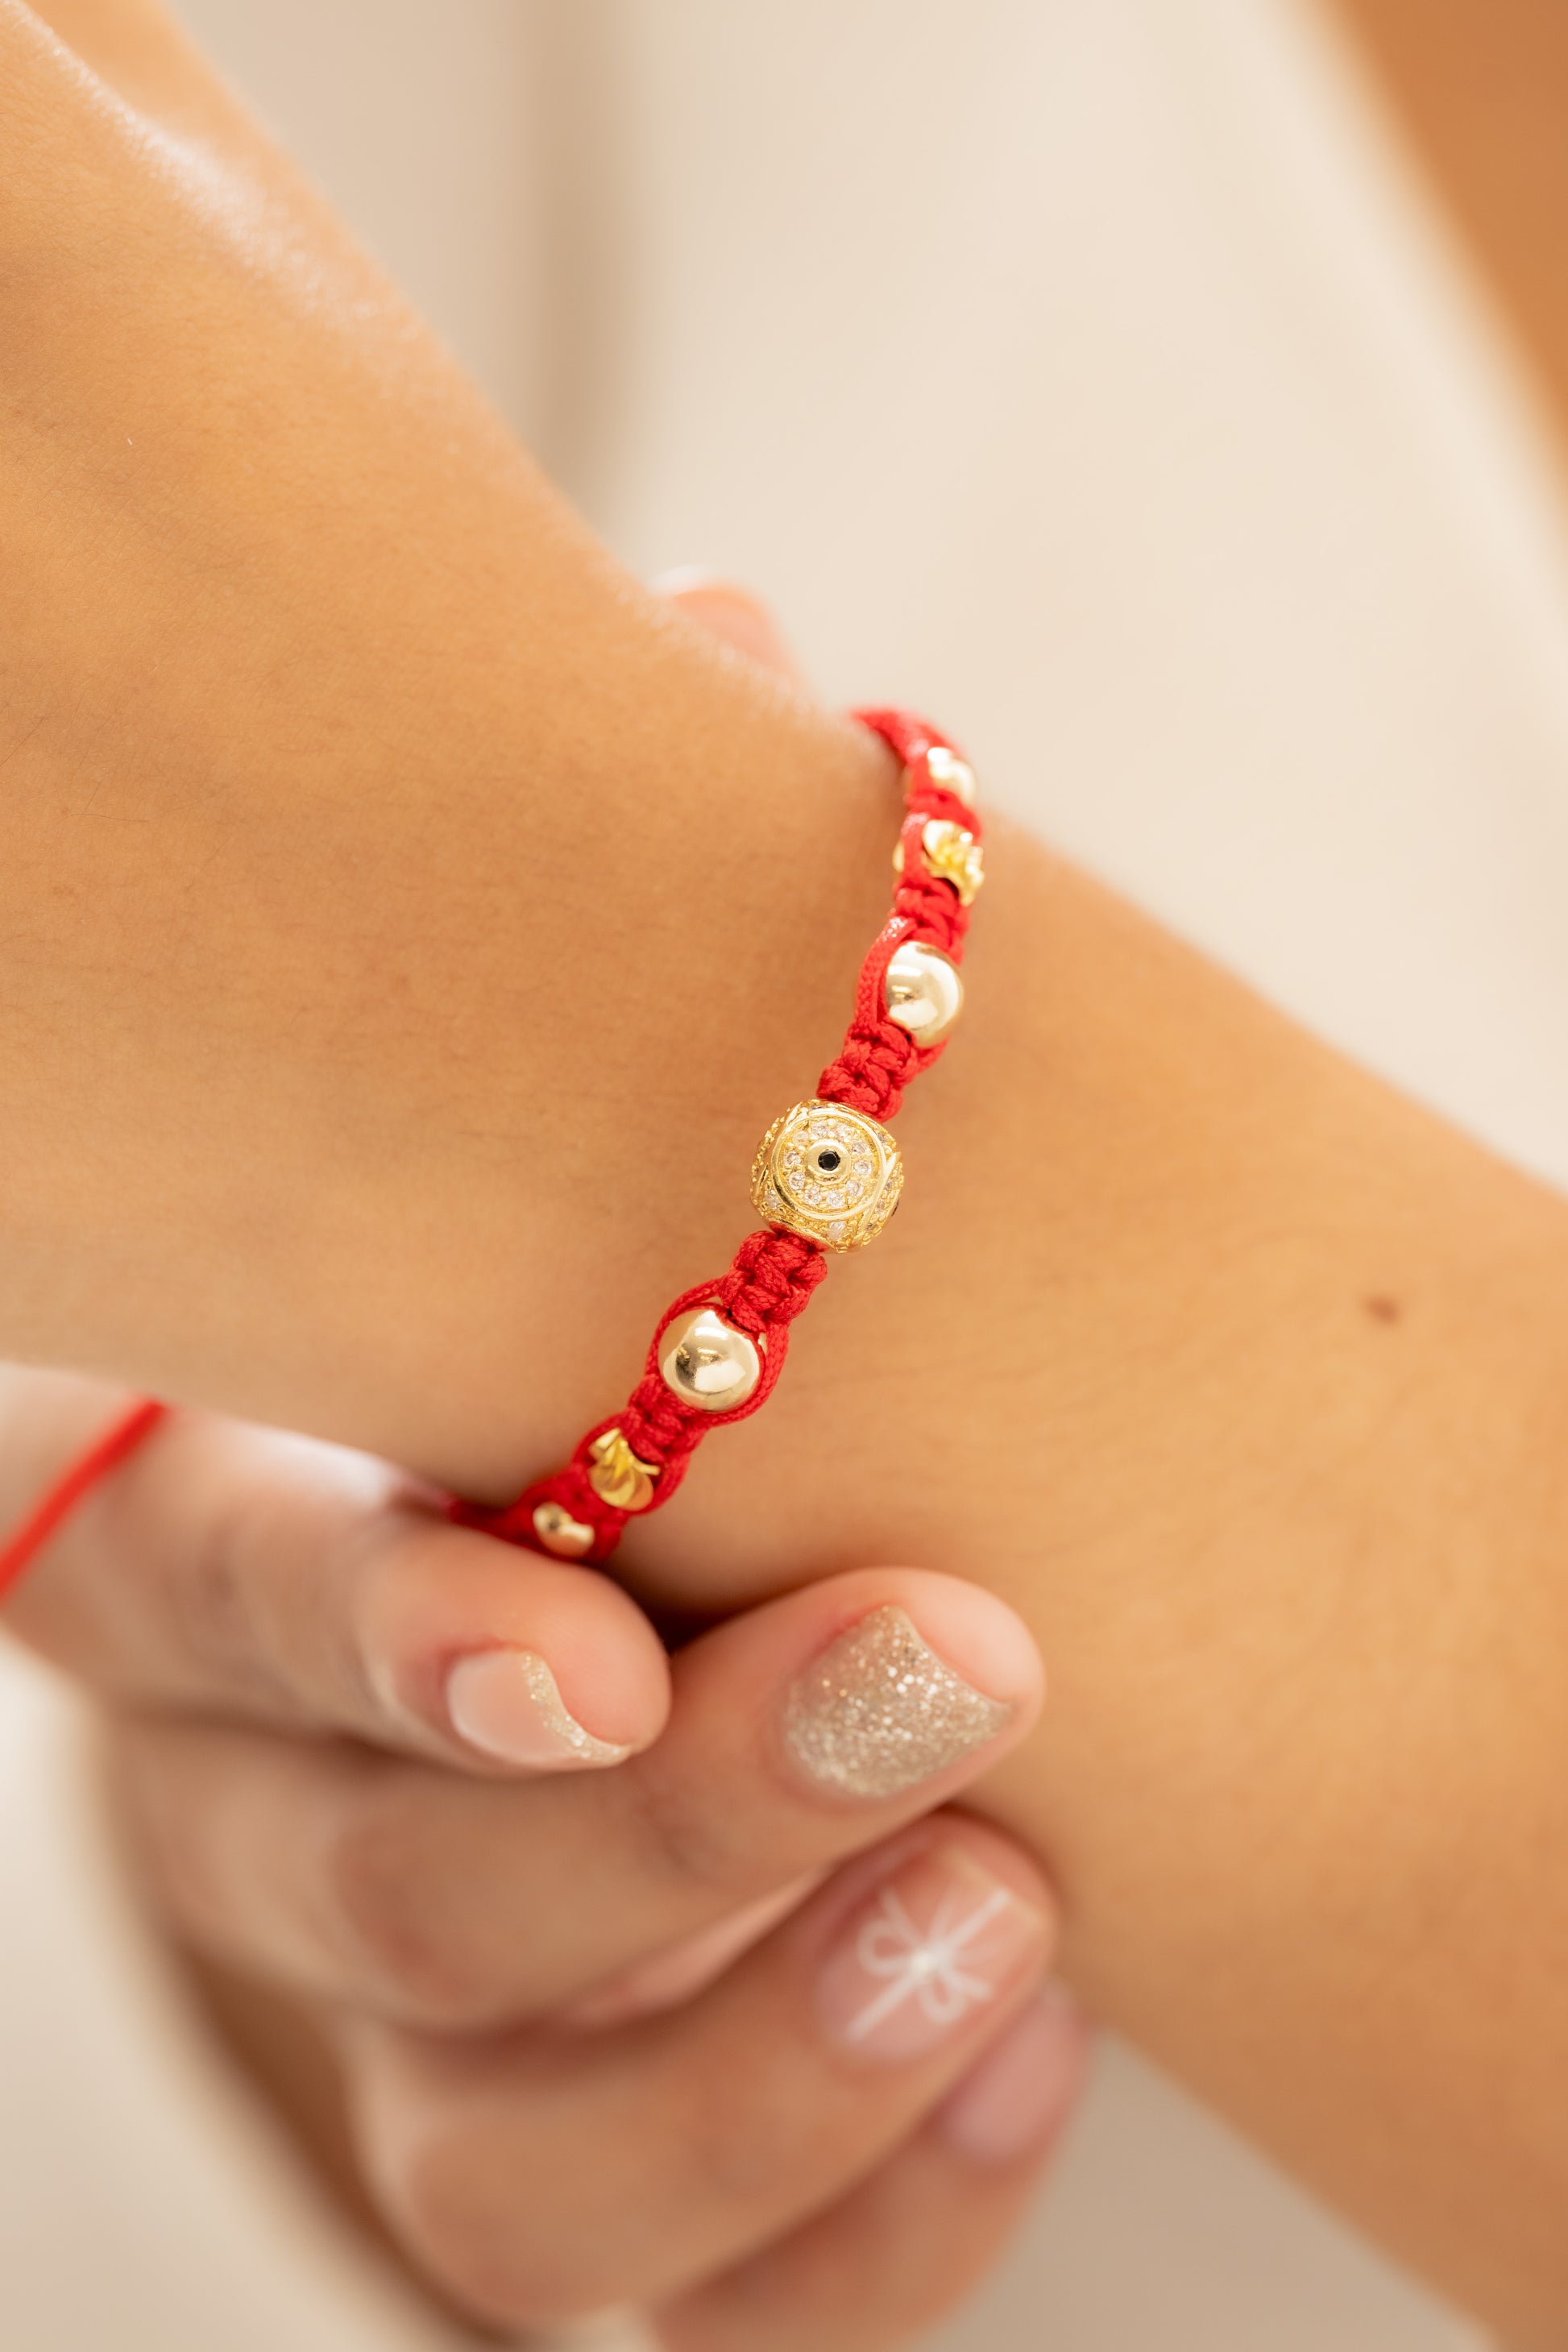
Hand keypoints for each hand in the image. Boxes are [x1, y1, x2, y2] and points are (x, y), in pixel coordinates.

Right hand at [1, 1366, 1087, 2343]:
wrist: (655, 1583)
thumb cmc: (614, 1384)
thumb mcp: (567, 1305)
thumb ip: (621, 1292)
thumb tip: (842, 1205)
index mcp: (209, 1570)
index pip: (221, 1592)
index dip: (391, 1644)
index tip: (604, 1665)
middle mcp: (277, 1828)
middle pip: (396, 1906)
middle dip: (686, 1829)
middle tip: (954, 1672)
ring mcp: (425, 2049)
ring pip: (503, 2184)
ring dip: (777, 2065)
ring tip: (1006, 1899)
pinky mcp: (594, 2191)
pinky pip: (704, 2313)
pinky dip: (882, 2216)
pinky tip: (1029, 2034)